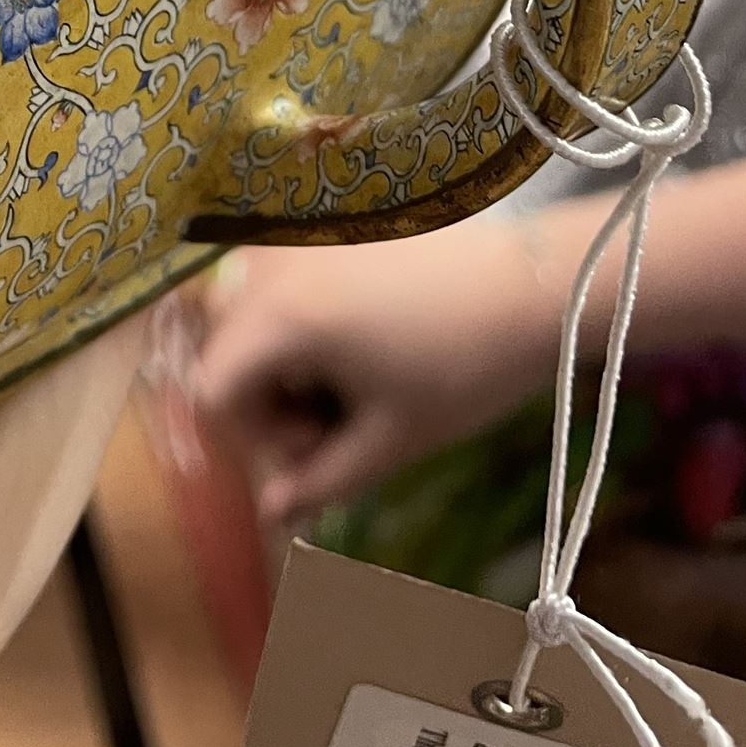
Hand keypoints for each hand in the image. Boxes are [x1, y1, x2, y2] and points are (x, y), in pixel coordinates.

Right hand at [192, 220, 566, 524]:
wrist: (533, 279)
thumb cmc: (464, 365)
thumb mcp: (390, 440)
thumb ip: (320, 481)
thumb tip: (270, 516)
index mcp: (280, 317)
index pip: (212, 392)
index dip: (253, 439)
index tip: (316, 449)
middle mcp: (269, 267)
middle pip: (226, 355)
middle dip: (272, 405)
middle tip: (342, 423)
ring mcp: (293, 241)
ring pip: (251, 325)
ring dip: (288, 368)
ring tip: (358, 383)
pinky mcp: (319, 230)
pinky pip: (279, 292)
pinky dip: (304, 330)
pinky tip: (362, 343)